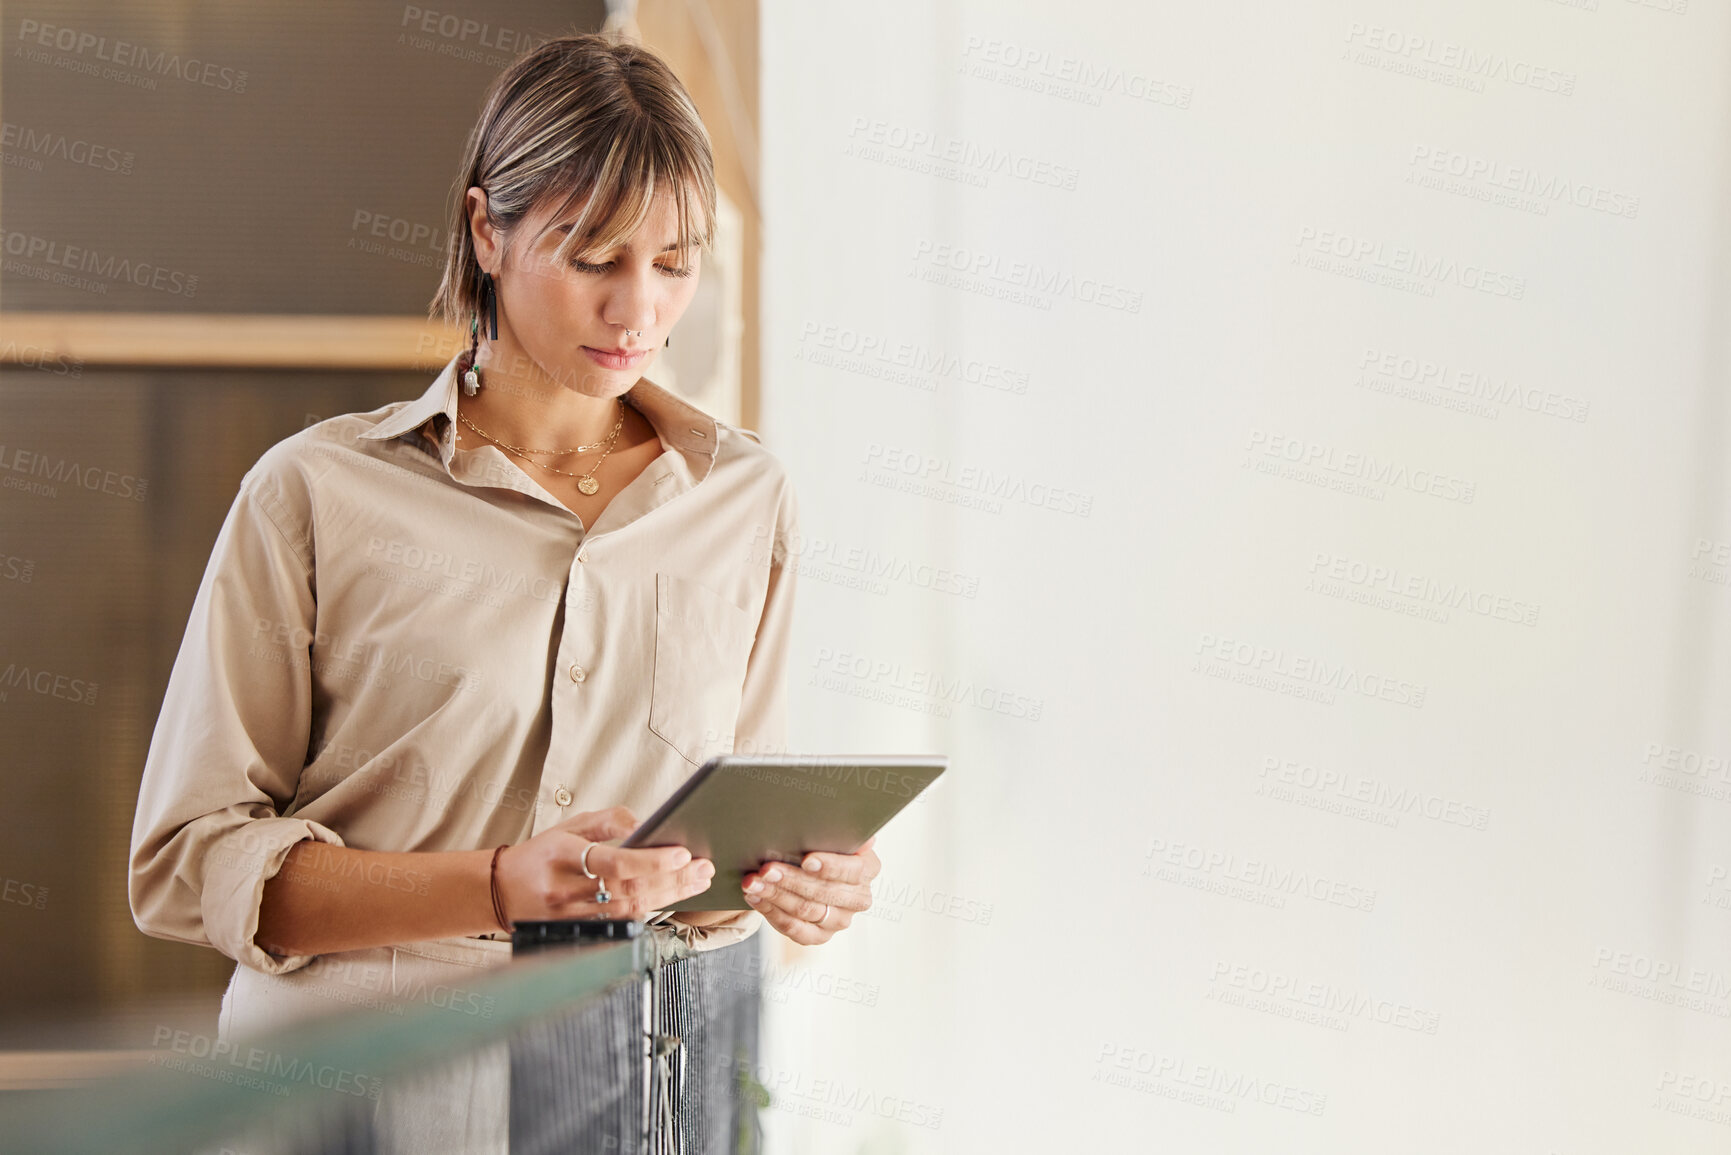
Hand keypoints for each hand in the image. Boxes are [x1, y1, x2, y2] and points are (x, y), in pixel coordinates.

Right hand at [494, 806, 712, 921]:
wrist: (501, 890)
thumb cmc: (542, 854)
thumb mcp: (568, 825)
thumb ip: (608, 820)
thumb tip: (647, 823)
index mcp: (561, 855)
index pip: (612, 862)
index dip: (650, 860)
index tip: (682, 853)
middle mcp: (564, 890)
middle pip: (628, 889)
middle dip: (672, 879)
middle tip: (703, 867)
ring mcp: (570, 916)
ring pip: (629, 910)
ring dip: (669, 896)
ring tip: (697, 880)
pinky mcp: (577, 932)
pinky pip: (621, 923)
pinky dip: (651, 910)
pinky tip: (673, 897)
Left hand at [742, 836, 879, 944]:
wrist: (809, 870)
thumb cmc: (820, 845)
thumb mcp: (832, 833)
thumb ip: (839, 829)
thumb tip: (847, 826)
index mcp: (868, 869)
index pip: (851, 871)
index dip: (829, 866)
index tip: (806, 859)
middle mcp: (859, 899)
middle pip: (823, 892)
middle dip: (791, 879)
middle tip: (766, 869)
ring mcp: (839, 920)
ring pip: (805, 910)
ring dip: (775, 895)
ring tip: (752, 882)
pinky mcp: (819, 936)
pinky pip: (794, 929)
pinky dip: (771, 912)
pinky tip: (755, 897)